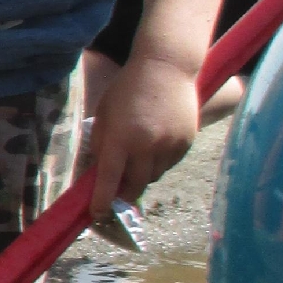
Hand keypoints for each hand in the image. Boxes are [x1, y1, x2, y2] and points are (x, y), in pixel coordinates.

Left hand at [86, 50, 198, 211]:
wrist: (166, 68)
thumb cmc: (128, 88)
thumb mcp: (105, 114)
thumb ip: (102, 144)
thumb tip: (98, 174)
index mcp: (121, 139)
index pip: (109, 180)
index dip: (101, 201)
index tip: (97, 214)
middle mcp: (146, 146)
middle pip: (135, 187)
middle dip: (124, 194)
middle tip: (116, 192)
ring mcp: (169, 146)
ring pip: (153, 177)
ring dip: (141, 176)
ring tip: (137, 156)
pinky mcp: (185, 143)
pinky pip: (169, 165)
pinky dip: (158, 164)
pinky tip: (154, 145)